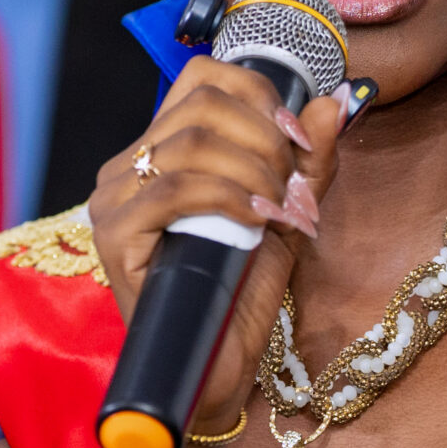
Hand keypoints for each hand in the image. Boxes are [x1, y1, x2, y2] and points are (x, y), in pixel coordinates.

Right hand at [86, 61, 354, 447]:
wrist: (216, 368)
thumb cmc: (241, 293)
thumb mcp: (286, 213)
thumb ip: (308, 160)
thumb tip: (332, 102)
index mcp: (161, 150)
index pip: (202, 79)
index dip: (260, 94)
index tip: (299, 138)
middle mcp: (128, 167)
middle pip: (202, 105)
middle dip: (266, 140)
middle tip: (291, 188)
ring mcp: (114, 199)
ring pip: (191, 144)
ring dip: (254, 173)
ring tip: (278, 212)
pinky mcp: (114, 235)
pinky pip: (175, 190)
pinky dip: (228, 197)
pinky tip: (255, 222)